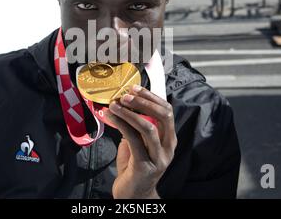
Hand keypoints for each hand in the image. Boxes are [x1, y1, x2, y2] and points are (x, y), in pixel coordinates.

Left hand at [106, 84, 176, 198]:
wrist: (133, 195)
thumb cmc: (134, 166)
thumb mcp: (138, 142)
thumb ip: (136, 126)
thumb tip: (122, 103)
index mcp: (169, 139)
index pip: (167, 111)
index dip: (151, 97)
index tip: (135, 87)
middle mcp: (168, 147)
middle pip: (164, 116)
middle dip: (144, 102)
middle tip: (126, 95)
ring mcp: (158, 158)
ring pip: (149, 128)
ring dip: (130, 113)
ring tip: (115, 104)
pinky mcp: (145, 166)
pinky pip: (133, 140)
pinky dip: (121, 124)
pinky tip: (111, 117)